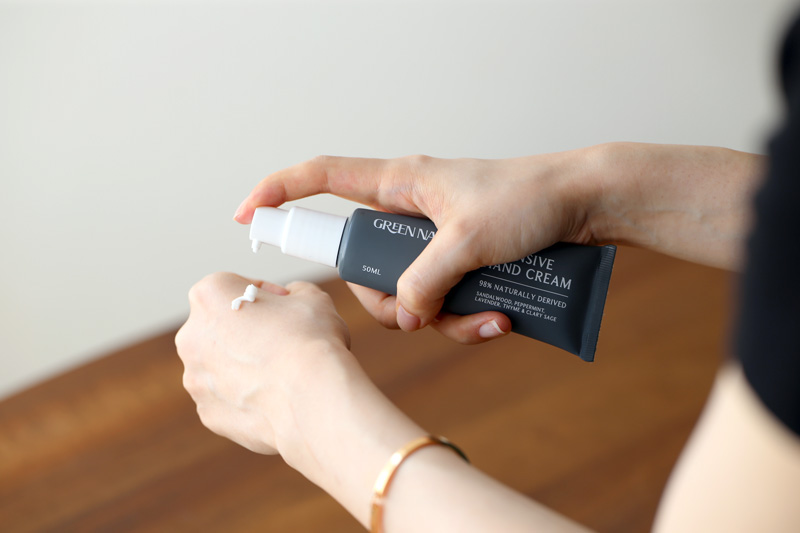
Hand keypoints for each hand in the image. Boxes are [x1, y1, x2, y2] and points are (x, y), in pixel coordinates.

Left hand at [175, 273, 352, 460]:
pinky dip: (247, 397)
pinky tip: (276, 396)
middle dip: (250, 332)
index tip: (287, 308)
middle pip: (223, 327)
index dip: (269, 297)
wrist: (313, 398)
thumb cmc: (310, 342)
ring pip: (222, 366)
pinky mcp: (208, 412)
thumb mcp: (313, 297)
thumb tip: (293, 300)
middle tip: (286, 341)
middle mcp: (191, 335)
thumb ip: (295, 292)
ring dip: (246, 366)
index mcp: (210, 295)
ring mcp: (196, 378)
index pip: (238, 287)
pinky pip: (227, 399)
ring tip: (283, 373)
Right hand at [234, 151, 599, 340]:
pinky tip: (501, 323)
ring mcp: (436, 240)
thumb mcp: (468, 241)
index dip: (278, 193)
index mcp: (400, 184)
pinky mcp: (462, 262)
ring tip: (484, 321)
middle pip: (363, 263)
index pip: (322, 177)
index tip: (246, 217)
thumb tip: (403, 312)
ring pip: (408, 292)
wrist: (588, 203)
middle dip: (387, 301)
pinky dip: (468, 319)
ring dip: (439, 319)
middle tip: (414, 316)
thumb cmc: (530, 198)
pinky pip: (445, 300)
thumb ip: (423, 279)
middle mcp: (411, 212)